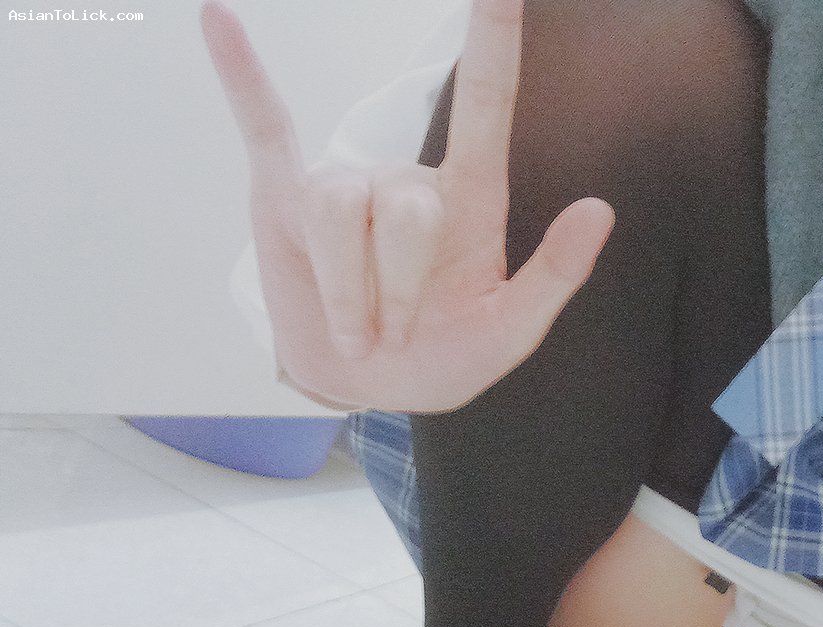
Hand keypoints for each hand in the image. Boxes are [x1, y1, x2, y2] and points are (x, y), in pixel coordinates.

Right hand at [201, 0, 615, 411]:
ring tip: (356, 330)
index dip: (492, 37)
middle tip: (394, 338)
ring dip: (346, 289)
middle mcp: (406, 178)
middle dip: (395, 289)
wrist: (374, 390)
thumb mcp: (513, 332)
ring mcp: (343, 186)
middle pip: (401, 206)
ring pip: (336, 206)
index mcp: (471, 196)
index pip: (485, 99)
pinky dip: (239, 77)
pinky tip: (218, 20)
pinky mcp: (284, 199)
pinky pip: (263, 128)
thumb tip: (600, 208)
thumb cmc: (449, 355)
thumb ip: (557, 275)